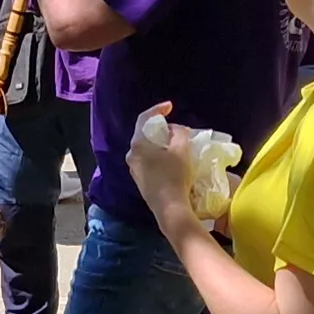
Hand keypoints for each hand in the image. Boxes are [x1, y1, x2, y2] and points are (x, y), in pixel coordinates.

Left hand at [119, 104, 200, 226]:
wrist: (169, 207)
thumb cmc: (175, 176)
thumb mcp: (181, 149)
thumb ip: (179, 133)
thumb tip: (175, 130)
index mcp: (137, 144)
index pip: (144, 118)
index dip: (158, 109)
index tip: (170, 106)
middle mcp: (131, 155)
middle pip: (145, 134)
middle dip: (160, 129)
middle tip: (175, 129)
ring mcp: (134, 169)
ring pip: (146, 149)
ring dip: (160, 144)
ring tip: (176, 145)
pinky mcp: (140, 180)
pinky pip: (148, 161)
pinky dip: (158, 156)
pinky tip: (171, 160)